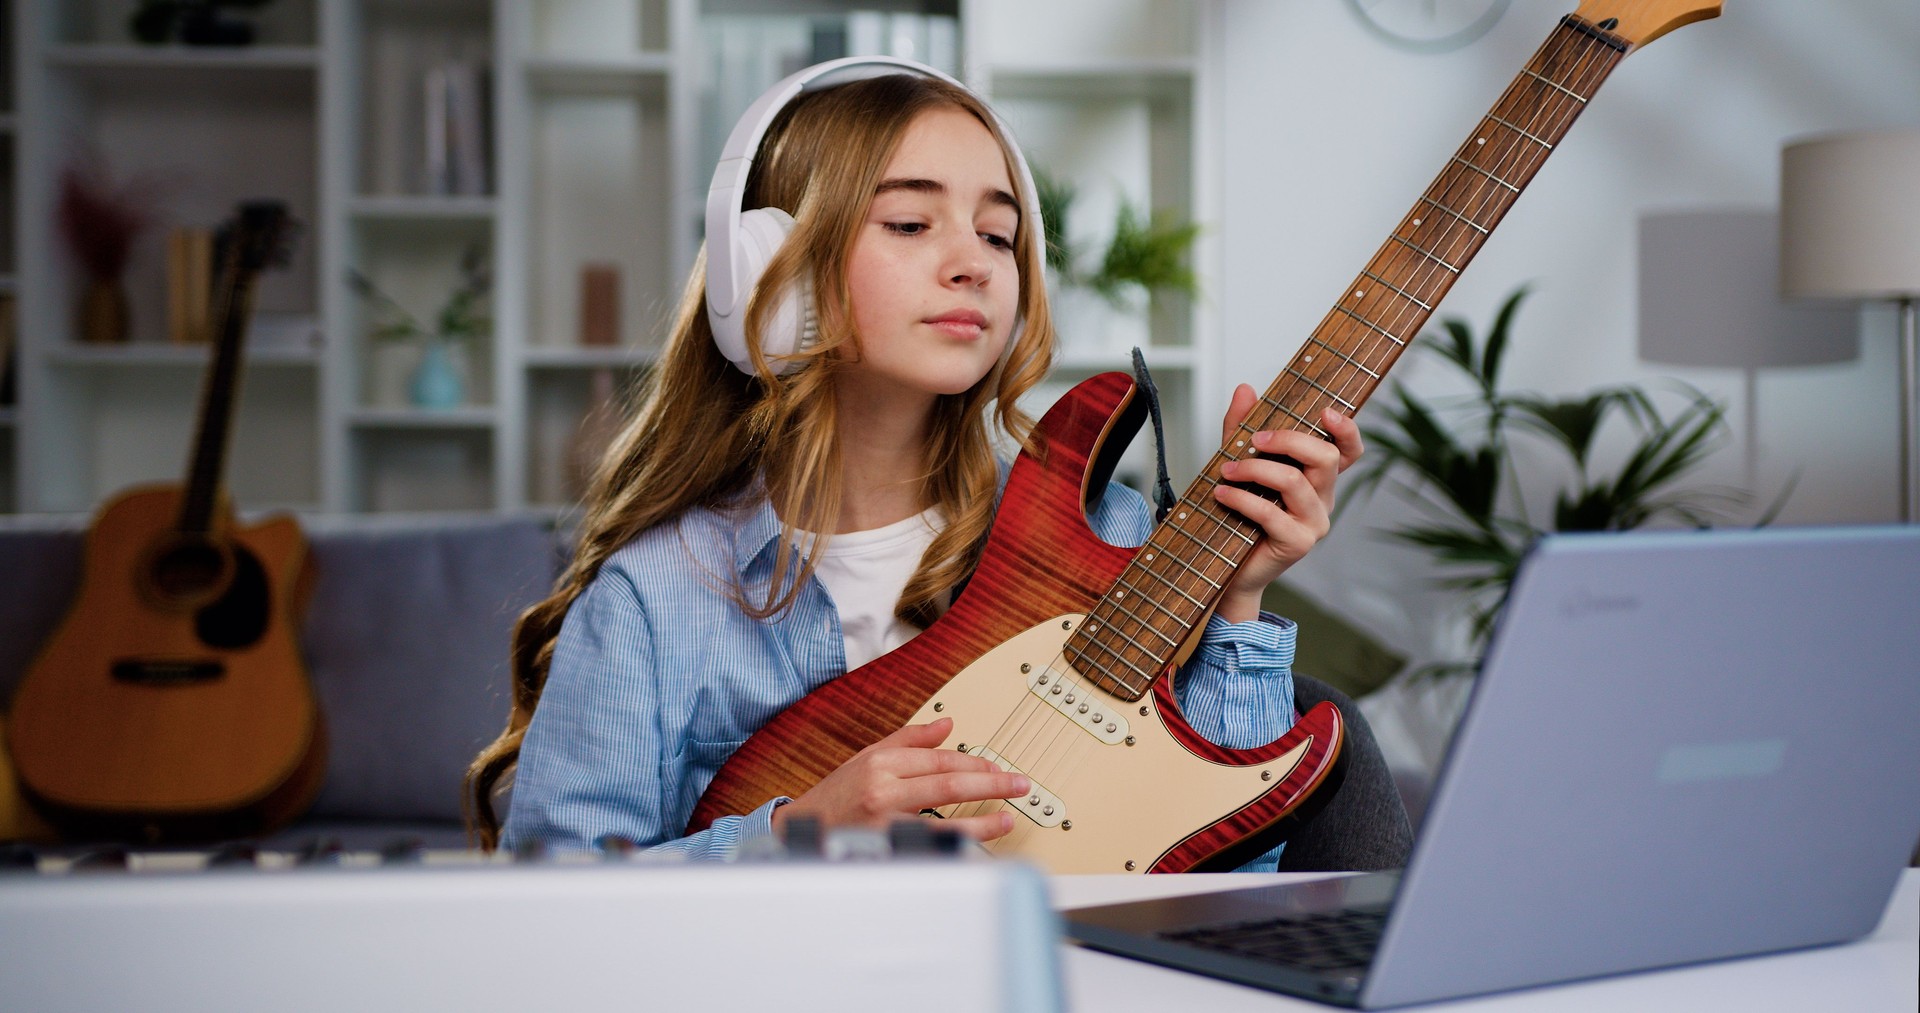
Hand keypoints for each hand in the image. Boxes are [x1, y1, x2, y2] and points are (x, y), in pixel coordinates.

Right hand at [772, 718, 1030, 841]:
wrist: (800, 831)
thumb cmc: (836, 796)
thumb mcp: (867, 756)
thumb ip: (909, 739)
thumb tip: (947, 723)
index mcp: (881, 761)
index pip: (939, 759)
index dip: (973, 763)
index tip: (997, 768)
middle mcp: (882, 788)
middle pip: (947, 782)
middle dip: (989, 782)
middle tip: (1018, 784)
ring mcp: (883, 821)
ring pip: (942, 820)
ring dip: (981, 820)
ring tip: (1007, 817)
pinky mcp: (883, 848)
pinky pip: (927, 848)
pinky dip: (954, 846)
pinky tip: (976, 846)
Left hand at [1210, 386, 1363, 622]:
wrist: (1230, 570)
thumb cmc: (1238, 515)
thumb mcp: (1239, 464)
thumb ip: (1241, 428)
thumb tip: (1246, 389)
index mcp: (1317, 478)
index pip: (1348, 450)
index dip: (1347, 430)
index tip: (1326, 411)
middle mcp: (1324, 499)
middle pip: (1325, 457)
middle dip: (1288, 440)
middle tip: (1252, 440)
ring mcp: (1314, 523)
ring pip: (1295, 482)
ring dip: (1255, 470)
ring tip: (1226, 470)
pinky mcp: (1297, 543)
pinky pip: (1272, 513)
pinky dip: (1242, 499)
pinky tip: (1222, 493)